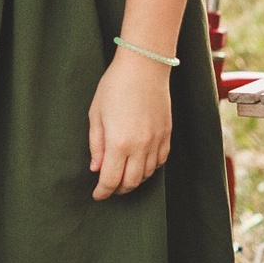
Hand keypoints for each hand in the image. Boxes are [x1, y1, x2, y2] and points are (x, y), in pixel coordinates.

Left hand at [87, 45, 173, 199]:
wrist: (144, 67)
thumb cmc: (115, 86)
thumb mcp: (96, 114)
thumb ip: (95, 144)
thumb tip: (96, 168)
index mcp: (118, 143)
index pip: (110, 179)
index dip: (103, 191)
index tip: (97, 195)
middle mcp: (140, 147)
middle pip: (130, 182)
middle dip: (118, 189)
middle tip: (109, 187)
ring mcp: (156, 142)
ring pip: (147, 174)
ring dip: (134, 180)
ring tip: (123, 176)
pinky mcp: (167, 135)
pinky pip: (160, 161)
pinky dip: (150, 168)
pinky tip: (141, 164)